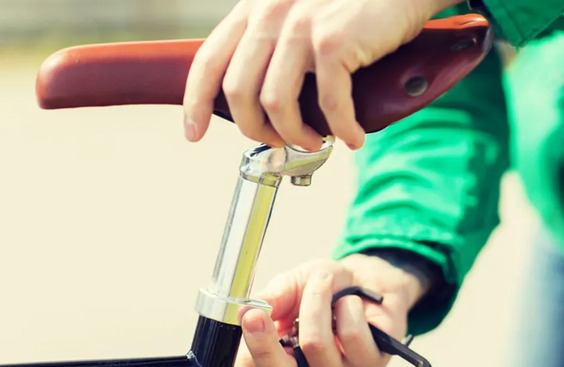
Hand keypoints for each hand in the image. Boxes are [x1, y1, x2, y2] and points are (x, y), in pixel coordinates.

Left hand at [182, 0, 461, 149]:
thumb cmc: (356, 4)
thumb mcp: (301, 13)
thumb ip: (277, 44)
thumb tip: (264, 101)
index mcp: (255, 8)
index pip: (208, 61)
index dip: (196, 103)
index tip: (195, 134)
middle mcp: (270, 13)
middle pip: (238, 92)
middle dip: (256, 131)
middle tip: (280, 144)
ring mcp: (301, 26)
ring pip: (276, 104)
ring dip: (296, 136)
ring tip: (316, 142)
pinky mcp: (334, 41)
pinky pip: (328, 104)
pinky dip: (341, 129)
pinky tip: (352, 137)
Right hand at [232, 254, 428, 366]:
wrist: (371, 277)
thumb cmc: (330, 286)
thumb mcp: (294, 283)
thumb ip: (273, 298)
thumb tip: (248, 310)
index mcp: (283, 360)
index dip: (245, 362)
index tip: (245, 323)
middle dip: (265, 343)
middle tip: (257, 313)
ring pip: (315, 345)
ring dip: (316, 302)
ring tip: (325, 282)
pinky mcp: (370, 366)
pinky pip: (351, 335)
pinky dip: (348, 306)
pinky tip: (353, 301)